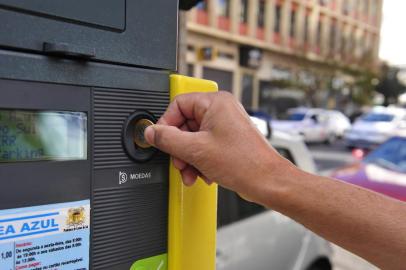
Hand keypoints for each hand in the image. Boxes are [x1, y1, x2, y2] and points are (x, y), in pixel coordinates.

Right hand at [144, 91, 290, 203]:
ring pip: (193, 138)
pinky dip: (200, 161)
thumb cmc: (245, 163)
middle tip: (179, 162)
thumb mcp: (196, 150)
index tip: (160, 140)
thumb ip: (168, 139)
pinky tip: (203, 174)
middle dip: (179, 148)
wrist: (267, 182)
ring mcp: (225, 125)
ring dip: (188, 158)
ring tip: (191, 172)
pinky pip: (204, 146)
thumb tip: (152, 133)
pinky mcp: (228, 140)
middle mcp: (221, 110)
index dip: (166, 124)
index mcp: (215, 102)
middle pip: (185, 124)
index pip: (178, 105)